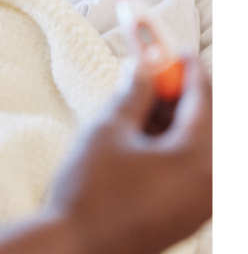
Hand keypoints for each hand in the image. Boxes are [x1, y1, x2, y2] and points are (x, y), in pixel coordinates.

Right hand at [48, 59, 213, 253]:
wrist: (77, 249)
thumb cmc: (92, 189)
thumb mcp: (110, 128)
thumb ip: (134, 94)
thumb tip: (144, 68)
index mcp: (196, 159)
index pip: (202, 100)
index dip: (187, 69)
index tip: (176, 50)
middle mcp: (208, 184)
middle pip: (205, 124)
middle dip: (182, 96)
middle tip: (155, 75)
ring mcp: (198, 205)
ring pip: (197, 147)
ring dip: (175, 121)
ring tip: (140, 105)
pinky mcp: (185, 217)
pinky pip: (190, 170)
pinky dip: (173, 146)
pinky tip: (141, 136)